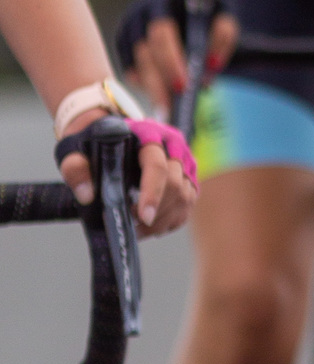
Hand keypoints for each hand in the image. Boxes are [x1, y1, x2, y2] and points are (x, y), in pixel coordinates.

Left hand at [56, 114, 197, 232]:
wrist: (108, 133)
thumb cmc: (93, 143)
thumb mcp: (75, 150)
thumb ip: (75, 168)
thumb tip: (86, 195)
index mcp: (148, 134)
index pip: (157, 165)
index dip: (152, 193)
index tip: (141, 218)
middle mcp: (172, 145)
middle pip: (175, 184)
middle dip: (156, 211)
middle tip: (132, 226)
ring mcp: (183, 160)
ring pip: (185, 196)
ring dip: (163, 219)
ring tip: (138, 230)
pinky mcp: (188, 175)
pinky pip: (187, 203)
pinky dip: (171, 220)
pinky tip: (151, 227)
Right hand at [122, 7, 239, 115]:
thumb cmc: (205, 9)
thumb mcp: (222, 14)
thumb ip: (222, 37)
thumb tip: (211, 67)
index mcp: (164, 2)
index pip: (161, 33)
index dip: (170, 61)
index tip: (183, 86)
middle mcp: (140, 14)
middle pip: (144, 53)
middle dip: (157, 83)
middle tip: (170, 109)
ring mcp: (129, 29)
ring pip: (135, 64)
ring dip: (150, 87)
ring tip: (165, 109)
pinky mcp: (124, 42)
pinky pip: (129, 69)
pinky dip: (143, 84)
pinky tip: (157, 95)